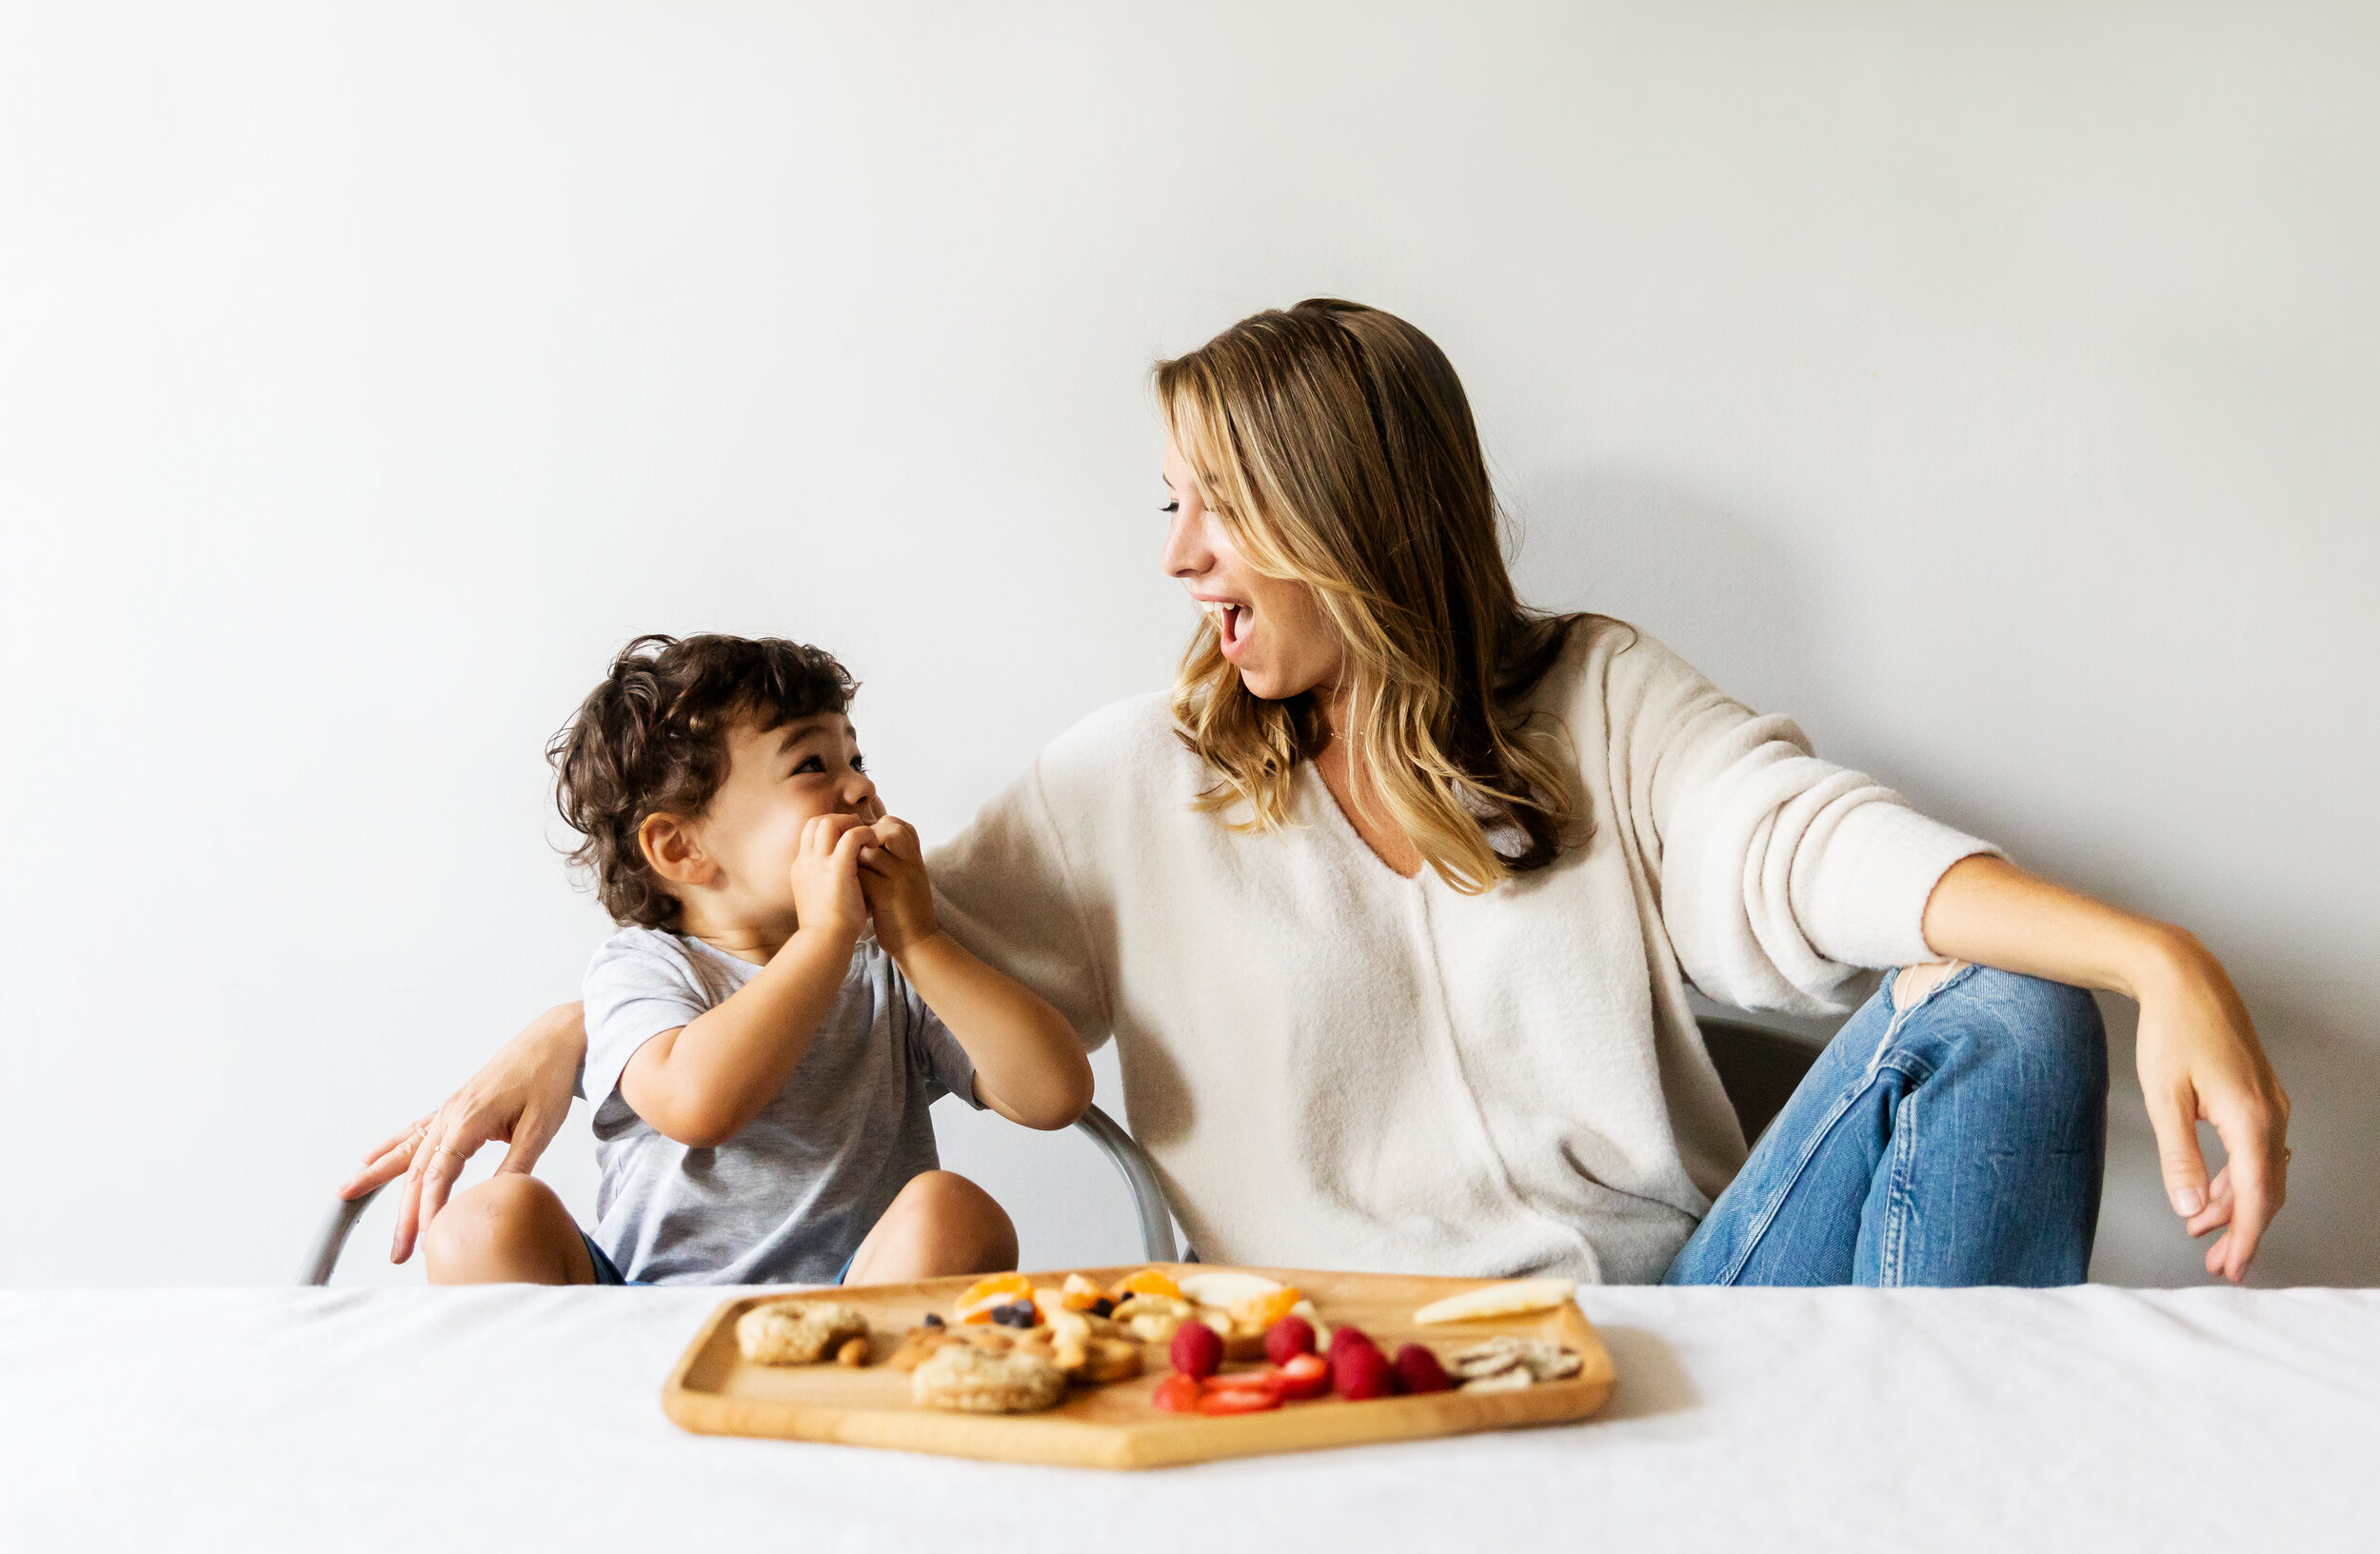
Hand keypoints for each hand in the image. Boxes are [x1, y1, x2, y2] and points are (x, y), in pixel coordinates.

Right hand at [337, 1001, 586, 1262]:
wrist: (555, 1039)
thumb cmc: (550, 1078)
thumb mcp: (541, 1127)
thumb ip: (515, 1166)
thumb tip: (493, 1202)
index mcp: (470, 1119)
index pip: (440, 1175)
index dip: (431, 1209)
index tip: (428, 1238)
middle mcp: (450, 1114)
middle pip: (418, 1171)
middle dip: (405, 1214)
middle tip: (397, 1251)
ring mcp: (449, 1110)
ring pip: (408, 1151)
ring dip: (378, 1178)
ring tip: (345, 1197)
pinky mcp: (454, 1107)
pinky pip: (414, 1131)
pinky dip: (391, 1146)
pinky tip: (369, 1158)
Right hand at [789, 812, 870, 942]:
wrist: (823, 942)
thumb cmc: (827, 928)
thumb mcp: (819, 898)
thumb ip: (825, 882)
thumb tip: (844, 876)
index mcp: (800, 868)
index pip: (809, 833)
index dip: (829, 829)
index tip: (846, 836)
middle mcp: (806, 861)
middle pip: (815, 821)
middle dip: (838, 820)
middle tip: (857, 832)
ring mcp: (819, 863)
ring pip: (829, 822)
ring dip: (850, 824)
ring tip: (866, 837)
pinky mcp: (837, 869)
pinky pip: (851, 836)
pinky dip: (864, 834)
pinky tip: (874, 844)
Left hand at [857, 815, 937, 957]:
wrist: (917, 942)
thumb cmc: (906, 909)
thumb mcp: (909, 877)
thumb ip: (895, 857)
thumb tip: (867, 838)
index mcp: (916, 857)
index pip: (899, 825)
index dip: (879, 829)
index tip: (868, 845)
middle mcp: (911, 864)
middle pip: (889, 830)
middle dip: (865, 839)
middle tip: (855, 857)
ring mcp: (900, 878)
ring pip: (870, 851)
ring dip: (853, 859)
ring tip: (849, 872)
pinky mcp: (887, 896)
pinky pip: (862, 875)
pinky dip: (850, 878)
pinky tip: (848, 888)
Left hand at [2133, 934, 2290, 1281]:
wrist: (2184, 979)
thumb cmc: (2170, 1032)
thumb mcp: (2164, 1098)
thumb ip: (2179, 1157)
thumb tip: (2188, 1208)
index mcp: (2251, 1119)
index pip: (2257, 1196)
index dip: (2247, 1238)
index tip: (2233, 1269)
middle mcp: (2272, 1113)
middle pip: (2266, 1190)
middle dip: (2241, 1230)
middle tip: (2215, 1263)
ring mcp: (2270, 1103)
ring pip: (2261, 1170)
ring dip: (2234, 1203)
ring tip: (2200, 1230)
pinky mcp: (2259, 1095)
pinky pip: (2256, 1149)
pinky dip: (2235, 1175)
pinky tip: (2208, 1190)